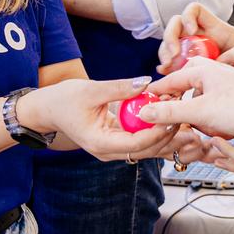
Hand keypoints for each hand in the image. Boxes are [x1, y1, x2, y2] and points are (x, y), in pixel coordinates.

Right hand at [21, 77, 175, 160]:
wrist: (47, 110)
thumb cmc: (62, 100)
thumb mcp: (90, 90)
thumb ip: (120, 88)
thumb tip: (146, 82)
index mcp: (101, 143)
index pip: (137, 143)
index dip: (158, 131)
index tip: (172, 115)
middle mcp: (109, 151)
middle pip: (147, 150)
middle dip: (168, 135)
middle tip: (186, 117)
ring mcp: (114, 149)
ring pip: (147, 149)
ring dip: (166, 135)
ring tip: (185, 118)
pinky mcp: (118, 141)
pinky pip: (142, 140)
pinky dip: (156, 130)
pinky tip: (170, 117)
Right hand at [138, 57, 233, 146]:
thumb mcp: (200, 111)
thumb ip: (170, 111)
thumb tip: (144, 111)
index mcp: (205, 69)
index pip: (171, 79)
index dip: (156, 94)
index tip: (142, 106)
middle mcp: (215, 75)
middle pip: (186, 86)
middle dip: (178, 102)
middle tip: (170, 117)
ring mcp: (226, 88)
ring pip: (199, 99)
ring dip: (194, 114)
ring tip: (195, 126)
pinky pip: (212, 110)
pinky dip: (209, 121)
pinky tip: (214, 131)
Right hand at [157, 4, 233, 80]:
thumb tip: (221, 59)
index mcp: (215, 27)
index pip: (194, 10)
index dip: (188, 16)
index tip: (191, 32)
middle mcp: (201, 35)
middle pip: (176, 26)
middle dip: (169, 38)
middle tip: (172, 56)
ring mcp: (194, 49)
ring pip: (171, 43)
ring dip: (165, 53)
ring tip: (167, 68)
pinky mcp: (192, 63)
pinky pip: (174, 61)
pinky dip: (167, 66)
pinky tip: (165, 73)